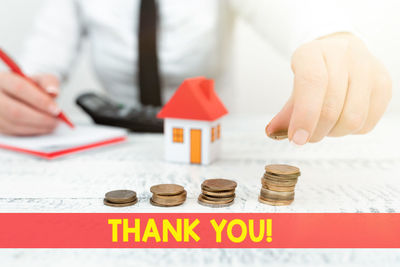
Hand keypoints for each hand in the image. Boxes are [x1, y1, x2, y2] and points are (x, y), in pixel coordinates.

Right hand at [0, 72, 59, 135]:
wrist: (19, 98)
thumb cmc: (31, 88)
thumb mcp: (41, 80)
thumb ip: (49, 82)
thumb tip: (53, 92)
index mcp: (3, 79)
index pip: (20, 88)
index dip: (40, 100)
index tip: (57, 110)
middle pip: (14, 110)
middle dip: (39, 118)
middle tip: (55, 121)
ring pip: (13, 123)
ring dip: (36, 127)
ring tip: (51, 125)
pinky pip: (13, 132)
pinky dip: (30, 132)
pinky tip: (41, 128)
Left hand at [266, 33, 391, 144]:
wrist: (340, 53)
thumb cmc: (313, 74)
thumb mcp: (294, 88)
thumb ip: (284, 113)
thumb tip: (272, 133)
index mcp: (313, 51)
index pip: (312, 82)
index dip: (304, 115)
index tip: (296, 139)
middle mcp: (343, 53)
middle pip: (332, 105)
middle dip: (316, 131)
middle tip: (306, 137)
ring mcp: (368, 66)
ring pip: (353, 118)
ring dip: (334, 132)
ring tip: (325, 126)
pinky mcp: (384, 82)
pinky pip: (368, 123)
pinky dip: (351, 131)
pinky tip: (341, 119)